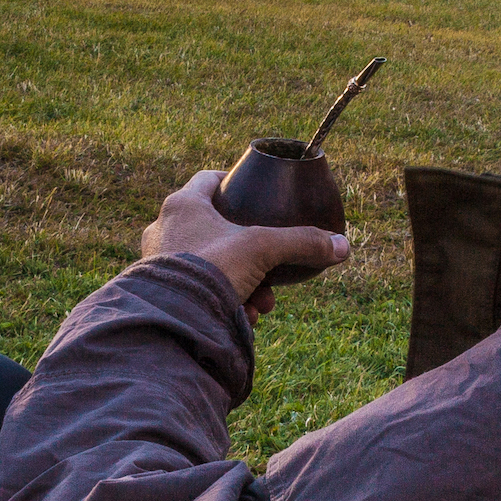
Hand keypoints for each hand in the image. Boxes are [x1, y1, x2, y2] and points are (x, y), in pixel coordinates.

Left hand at [140, 169, 349, 319]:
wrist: (175, 320)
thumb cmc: (212, 270)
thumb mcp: (263, 249)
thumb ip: (301, 242)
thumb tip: (342, 246)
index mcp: (182, 205)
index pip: (209, 179)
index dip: (233, 182)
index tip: (253, 193)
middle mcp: (163, 228)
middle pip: (217, 229)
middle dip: (250, 255)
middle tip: (270, 272)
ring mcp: (158, 260)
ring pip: (211, 264)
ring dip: (242, 282)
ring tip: (260, 303)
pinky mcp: (160, 290)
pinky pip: (199, 289)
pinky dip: (224, 300)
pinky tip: (243, 317)